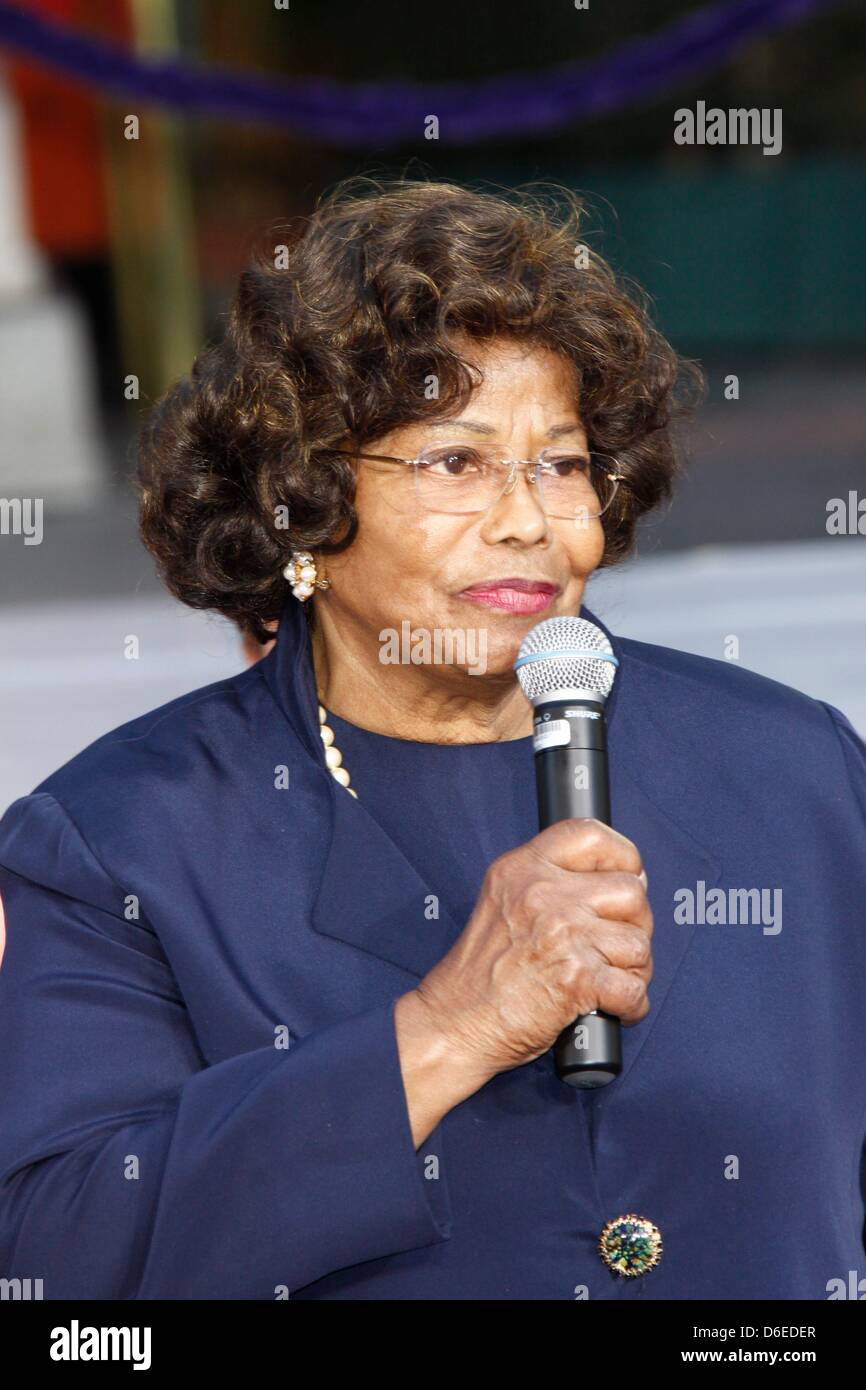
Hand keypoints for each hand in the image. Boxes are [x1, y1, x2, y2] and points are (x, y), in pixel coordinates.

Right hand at [408, 818, 651, 1080]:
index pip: (592, 836)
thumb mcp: (503, 900)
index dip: (623, 857)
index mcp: (523, 869)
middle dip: (635, 923)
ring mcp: (562, 935)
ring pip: (639, 943)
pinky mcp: (576, 979)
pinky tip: (611, 1006)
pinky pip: (634, 989)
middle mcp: (543, 894)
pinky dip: (631, 1005)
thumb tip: (626, 878)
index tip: (627, 877)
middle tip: (612, 945)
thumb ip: (551, 881)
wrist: (455, 1021)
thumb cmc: (481, 972)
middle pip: (631, 891)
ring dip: (634, 970)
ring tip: (607, 979)